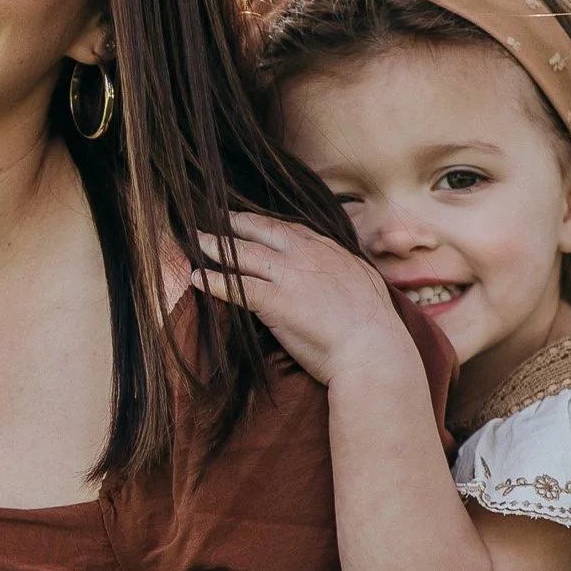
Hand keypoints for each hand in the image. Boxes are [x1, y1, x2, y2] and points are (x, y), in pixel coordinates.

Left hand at [194, 213, 417, 387]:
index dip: (264, 224)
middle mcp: (306, 254)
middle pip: (261, 230)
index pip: (289, 228)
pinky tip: (196, 278)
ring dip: (215, 246)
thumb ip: (346, 271)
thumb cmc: (374, 328)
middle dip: (235, 223)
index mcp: (328, 249)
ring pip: (242, 253)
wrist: (373, 350)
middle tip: (213, 220)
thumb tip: (344, 271)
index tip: (249, 221)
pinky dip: (212, 281)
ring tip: (195, 241)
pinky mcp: (273, 300)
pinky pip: (235, 286)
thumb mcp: (364, 283)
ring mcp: (288, 275)